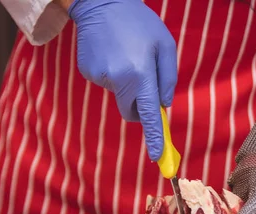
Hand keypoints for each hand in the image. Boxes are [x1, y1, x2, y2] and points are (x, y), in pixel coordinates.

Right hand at [68, 0, 177, 161]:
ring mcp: (100, 78)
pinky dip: (113, 73)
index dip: (154, 138)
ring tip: (126, 53)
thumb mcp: (164, 46)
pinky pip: (107, 83)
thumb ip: (167, 79)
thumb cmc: (140, 23)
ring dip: (126, 83)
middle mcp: (118, 81)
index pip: (149, 116)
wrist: (100, 2)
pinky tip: (112, 52)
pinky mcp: (88, 72)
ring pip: (120, 95)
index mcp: (140, 75)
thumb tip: (163, 105)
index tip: (157, 157)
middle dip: (140, 106)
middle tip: (144, 80)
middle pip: (131, 111)